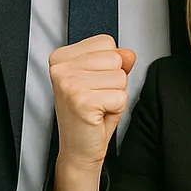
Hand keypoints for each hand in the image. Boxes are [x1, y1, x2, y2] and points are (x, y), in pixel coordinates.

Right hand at [48, 35, 135, 190]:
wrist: (79, 149)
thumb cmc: (89, 116)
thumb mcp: (104, 80)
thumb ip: (116, 61)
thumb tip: (128, 53)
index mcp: (62, 57)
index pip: (106, 42)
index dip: (109, 66)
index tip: (93, 83)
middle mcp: (61, 68)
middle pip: (115, 58)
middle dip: (114, 81)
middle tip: (97, 98)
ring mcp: (69, 83)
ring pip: (120, 77)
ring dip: (116, 96)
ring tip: (98, 106)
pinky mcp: (81, 100)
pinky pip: (120, 96)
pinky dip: (116, 109)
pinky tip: (98, 115)